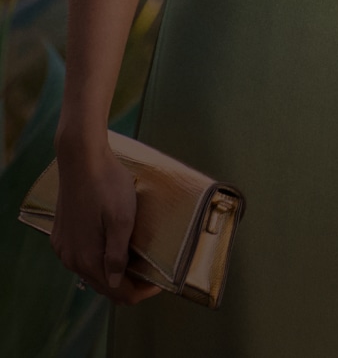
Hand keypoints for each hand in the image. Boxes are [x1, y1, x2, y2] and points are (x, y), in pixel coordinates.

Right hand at [51, 138, 159, 303]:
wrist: (81, 159)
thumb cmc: (107, 185)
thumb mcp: (122, 218)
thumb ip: (118, 254)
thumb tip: (118, 282)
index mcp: (87, 259)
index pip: (118, 293)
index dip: (142, 291)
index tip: (161, 280)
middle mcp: (70, 260)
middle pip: (104, 286)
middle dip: (130, 283)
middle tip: (152, 271)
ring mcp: (63, 249)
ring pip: (92, 272)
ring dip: (115, 271)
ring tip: (137, 257)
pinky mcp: (61, 236)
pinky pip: (82, 257)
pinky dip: (100, 259)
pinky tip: (115, 246)